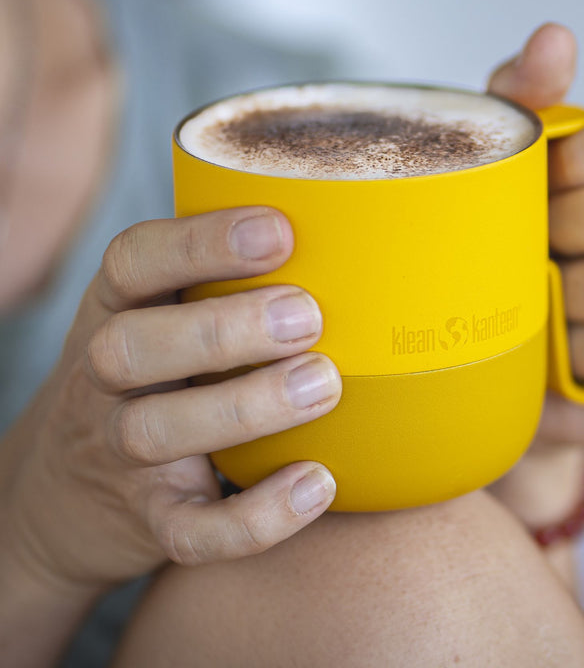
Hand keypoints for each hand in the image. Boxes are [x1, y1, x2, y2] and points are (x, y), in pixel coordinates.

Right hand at [0, 208, 339, 593]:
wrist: (64, 492)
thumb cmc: (150, 379)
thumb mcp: (158, 318)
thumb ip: (219, 282)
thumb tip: (342, 237)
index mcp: (116, 310)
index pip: (132, 262)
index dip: (200, 242)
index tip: (279, 230)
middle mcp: (106, 378)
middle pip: (133, 346)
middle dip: (221, 329)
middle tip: (307, 316)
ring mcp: (120, 453)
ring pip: (157, 432)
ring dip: (246, 407)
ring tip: (323, 384)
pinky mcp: (149, 520)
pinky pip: (189, 531)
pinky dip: (254, 518)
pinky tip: (316, 484)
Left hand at [489, 23, 583, 448]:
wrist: (536, 364)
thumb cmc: (534, 254)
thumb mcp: (519, 171)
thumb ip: (530, 101)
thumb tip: (554, 37)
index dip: (582, 159)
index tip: (542, 186)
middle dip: (565, 230)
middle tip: (538, 249)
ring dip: (561, 297)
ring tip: (548, 301)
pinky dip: (572, 349)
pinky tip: (567, 347)